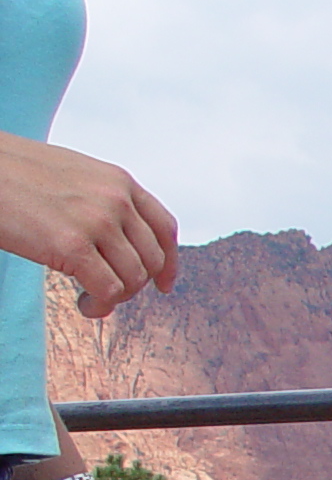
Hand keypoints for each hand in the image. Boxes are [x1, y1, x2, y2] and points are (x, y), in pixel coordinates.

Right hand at [0, 131, 179, 317]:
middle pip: (152, 260)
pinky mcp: (72, 246)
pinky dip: (100, 306)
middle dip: (134, 284)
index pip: (164, 228)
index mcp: (118, 181)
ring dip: (115, 298)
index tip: (163, 284)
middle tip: (107, 291)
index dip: (169, 263)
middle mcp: (116, 200)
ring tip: (91, 299)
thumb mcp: (74, 175)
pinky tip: (84, 305)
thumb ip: (102, 200)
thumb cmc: (13, 173)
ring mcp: (97, 222)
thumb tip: (119, 239)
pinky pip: (108, 291)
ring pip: (133, 279)